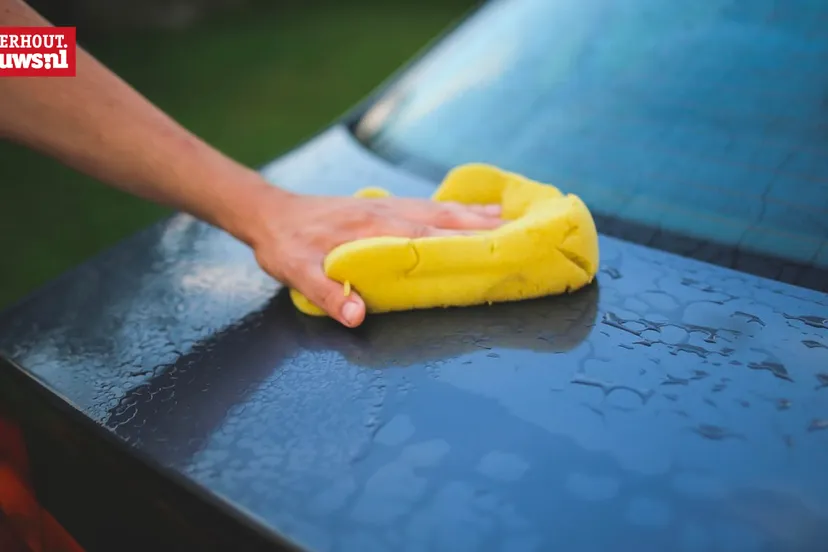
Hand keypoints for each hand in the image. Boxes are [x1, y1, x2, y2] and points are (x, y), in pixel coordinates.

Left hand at [248, 188, 503, 327]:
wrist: (270, 213)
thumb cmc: (285, 245)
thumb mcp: (296, 272)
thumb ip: (327, 293)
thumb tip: (358, 317)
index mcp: (371, 229)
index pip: (425, 236)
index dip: (461, 242)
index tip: (495, 248)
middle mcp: (386, 212)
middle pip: (443, 217)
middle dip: (482, 226)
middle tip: (519, 233)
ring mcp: (386, 205)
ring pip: (439, 208)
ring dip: (474, 213)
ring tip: (508, 218)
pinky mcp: (383, 205)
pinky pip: (427, 205)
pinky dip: (454, 208)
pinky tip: (468, 211)